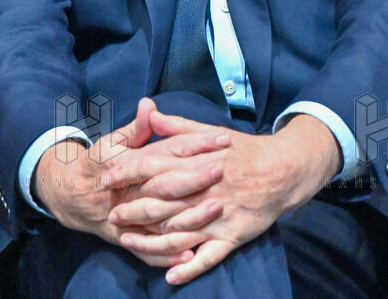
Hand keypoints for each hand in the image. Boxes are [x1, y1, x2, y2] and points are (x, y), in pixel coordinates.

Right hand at [35, 97, 229, 266]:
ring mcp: (129, 217)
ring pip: (162, 218)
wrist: (70, 195)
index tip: (223, 137)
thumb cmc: (99, 162)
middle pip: (168, 184)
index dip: (197, 143)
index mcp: (132, 161)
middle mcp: (131, 190)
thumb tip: (149, 103)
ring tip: (218, 208)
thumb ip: (136, 127)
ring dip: (190, 215)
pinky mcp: (127, 237)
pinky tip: (192, 255)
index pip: (169, 150)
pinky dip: (168, 255)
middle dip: (196, 177)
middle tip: (224, 168)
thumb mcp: (113, 141)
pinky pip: (148, 250)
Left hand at [107, 109, 341, 285]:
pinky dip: (190, 267)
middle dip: (133, 207)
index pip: (155, 165)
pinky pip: (209, 256)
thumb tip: (149, 112)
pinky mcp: (232, 236)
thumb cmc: (243, 150)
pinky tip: (171, 276)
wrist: (282, 168)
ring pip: (180, 231)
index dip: (128, 172)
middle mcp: (204, 189)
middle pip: (162, 200)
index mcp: (197, 161)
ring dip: (151, 239)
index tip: (105, 177)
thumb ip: (178, 126)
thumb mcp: (210, 132)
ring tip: (127, 241)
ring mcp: (218, 215)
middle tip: (110, 214)